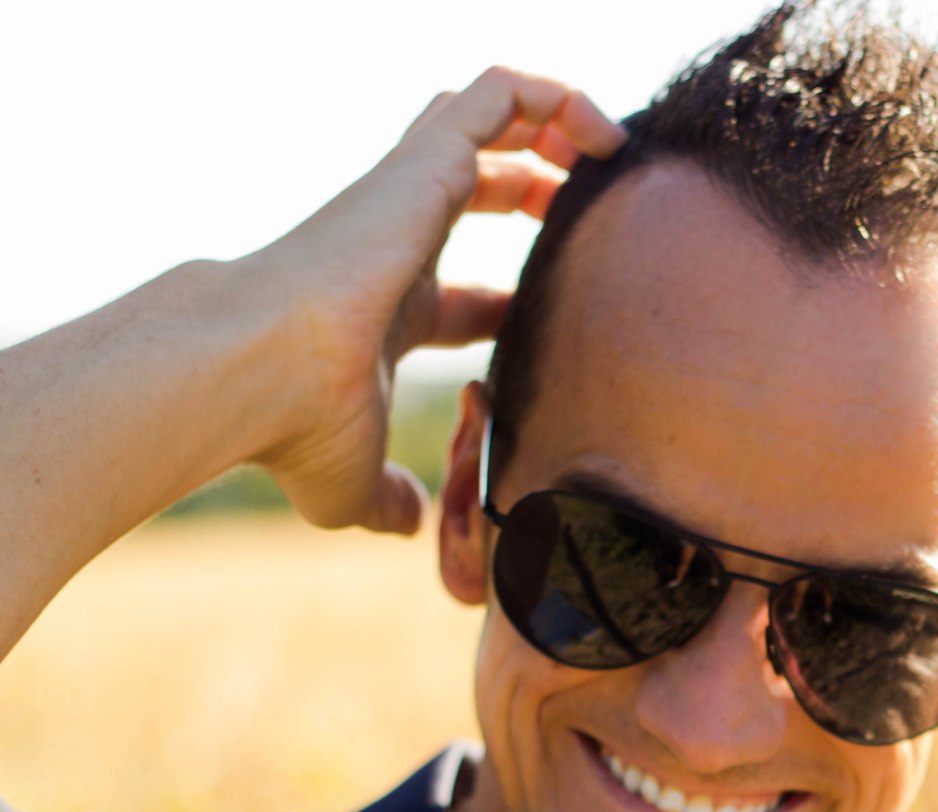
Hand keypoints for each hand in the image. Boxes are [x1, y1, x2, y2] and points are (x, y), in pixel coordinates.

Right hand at [244, 68, 624, 534]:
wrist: (258, 372)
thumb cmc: (295, 429)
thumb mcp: (354, 486)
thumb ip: (387, 502)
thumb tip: (407, 522)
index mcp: (387, 306)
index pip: (458, 289)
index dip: (509, 300)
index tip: (544, 321)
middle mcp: (398, 238)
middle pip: (471, 182)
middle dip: (533, 186)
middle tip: (586, 213)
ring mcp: (410, 192)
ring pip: (484, 119)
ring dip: (551, 123)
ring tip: (609, 152)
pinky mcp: (426, 161)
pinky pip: (498, 92)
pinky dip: (553, 96)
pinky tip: (598, 134)